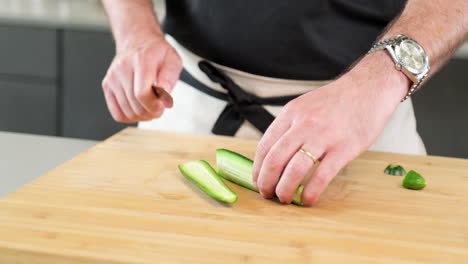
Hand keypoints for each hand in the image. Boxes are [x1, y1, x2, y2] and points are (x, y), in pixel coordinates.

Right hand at [102, 34, 181, 122]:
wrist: (137, 41)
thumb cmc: (156, 53)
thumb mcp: (173, 60)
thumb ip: (170, 77)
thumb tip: (164, 95)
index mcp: (141, 60)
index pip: (142, 93)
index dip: (154, 106)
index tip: (162, 106)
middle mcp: (123, 68)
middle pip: (135, 105)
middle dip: (151, 112)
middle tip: (159, 107)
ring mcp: (112, 77)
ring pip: (127, 112)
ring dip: (142, 116)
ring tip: (150, 107)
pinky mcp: (107, 86)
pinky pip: (117, 113)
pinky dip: (130, 117)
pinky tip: (139, 109)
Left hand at [252, 53, 408, 205]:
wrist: (369, 88)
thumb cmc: (337, 101)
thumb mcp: (305, 106)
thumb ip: (290, 127)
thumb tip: (275, 156)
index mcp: (291, 113)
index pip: (264, 145)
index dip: (257, 168)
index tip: (257, 181)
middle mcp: (304, 124)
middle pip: (274, 160)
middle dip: (266, 182)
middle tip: (267, 194)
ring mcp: (323, 136)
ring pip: (294, 170)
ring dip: (284, 190)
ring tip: (284, 199)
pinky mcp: (343, 149)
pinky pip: (321, 177)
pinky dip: (311, 192)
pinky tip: (308, 200)